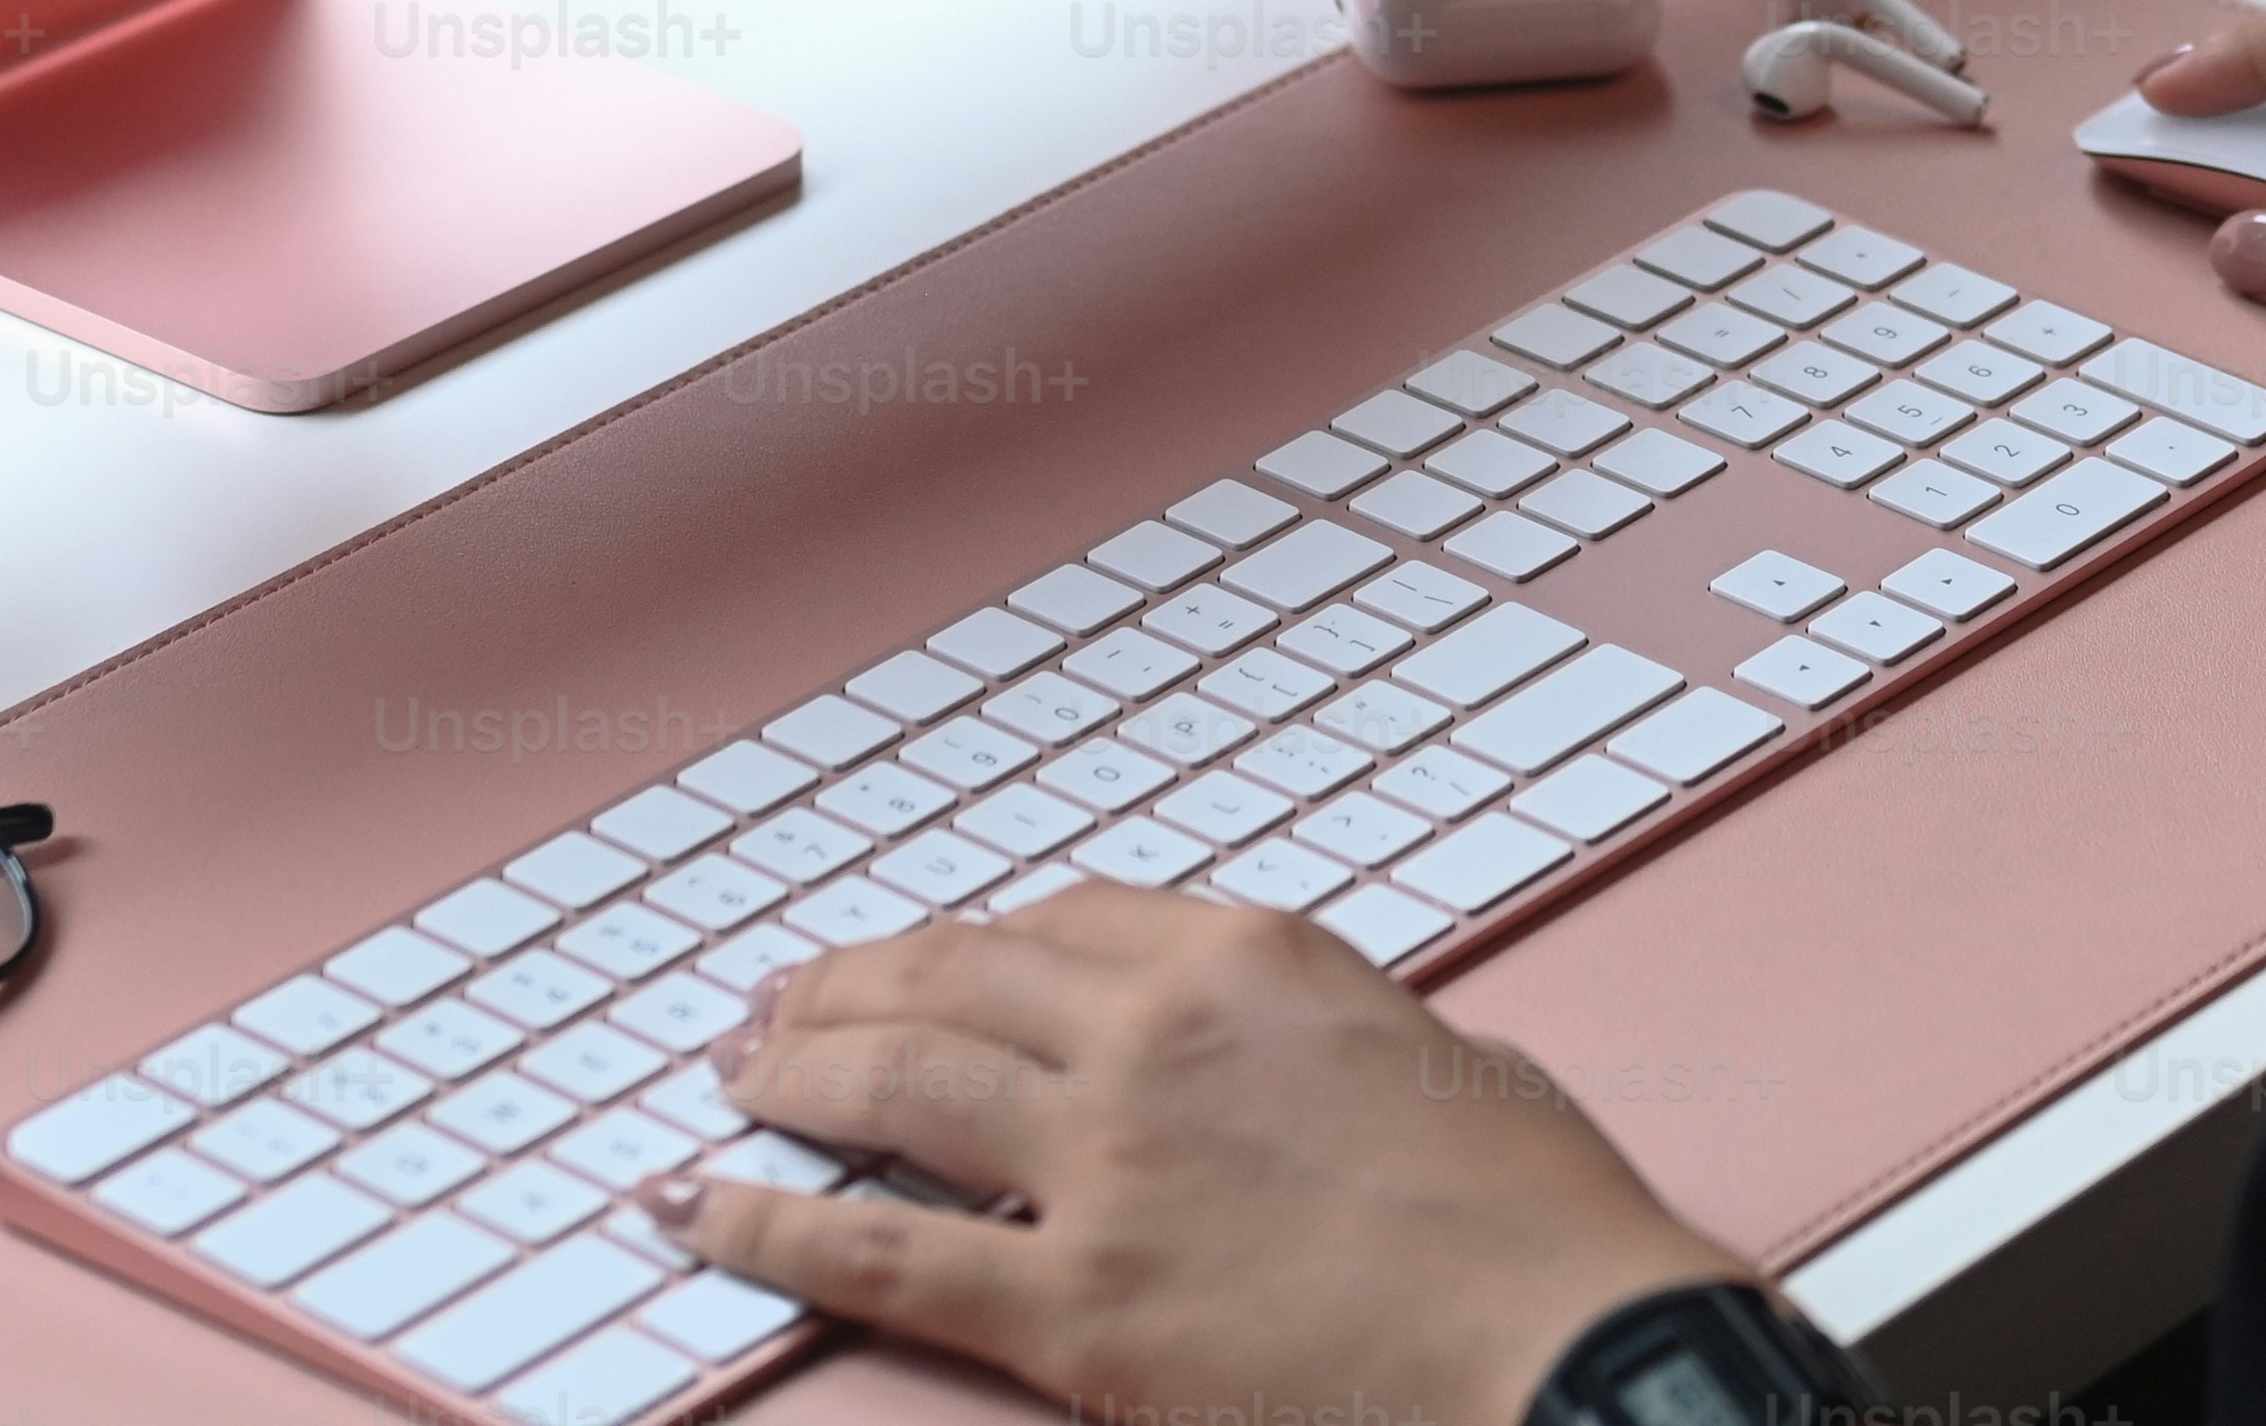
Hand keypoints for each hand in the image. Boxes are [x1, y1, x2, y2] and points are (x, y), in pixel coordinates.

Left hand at [661, 892, 1734, 1425]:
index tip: (929, 963)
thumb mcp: (1438, 1061)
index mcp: (1249, 961)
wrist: (1570, 1344)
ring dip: (786, 1074)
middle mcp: (1154, 1036)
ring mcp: (1105, 1166)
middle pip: (946, 978)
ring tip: (730, 1080)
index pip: (1063, 921)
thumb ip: (1324, 1040)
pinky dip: (763, 1226)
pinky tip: (695, 1208)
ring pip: (890, 1087)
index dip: (972, 943)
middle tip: (777, 1007)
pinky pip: (877, 1253)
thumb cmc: (1540, 1225)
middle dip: (843, 988)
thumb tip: (1285, 1063)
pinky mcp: (1076, 1305)